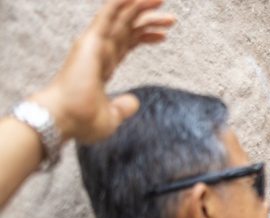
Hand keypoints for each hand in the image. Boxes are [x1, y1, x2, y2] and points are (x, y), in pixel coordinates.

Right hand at [32, 0, 175, 144]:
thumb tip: (134, 103)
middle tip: (172, 18)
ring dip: (141, 6)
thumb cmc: (81, 121)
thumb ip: (123, 108)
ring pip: (121, 18)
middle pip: (128, 28)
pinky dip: (121, 3)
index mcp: (103, 65)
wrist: (65, 119)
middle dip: (150, 19)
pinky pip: (108, 14)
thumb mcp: (112, 118)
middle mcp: (98, 51)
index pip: (126, 43)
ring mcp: (94, 44)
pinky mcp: (91, 41)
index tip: (164, 34)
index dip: (145, 35)